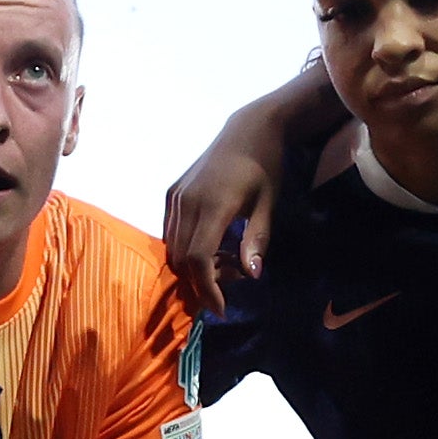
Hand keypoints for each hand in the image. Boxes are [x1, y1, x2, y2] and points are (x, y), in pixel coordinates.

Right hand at [161, 102, 286, 314]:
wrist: (249, 129)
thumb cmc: (265, 167)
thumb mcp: (267, 205)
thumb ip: (256, 240)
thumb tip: (252, 275)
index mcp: (213, 204)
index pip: (198, 259)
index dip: (207, 289)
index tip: (222, 308)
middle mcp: (187, 201)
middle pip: (181, 258)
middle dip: (203, 280)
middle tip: (233, 277)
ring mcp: (175, 196)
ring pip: (172, 248)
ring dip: (195, 265)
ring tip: (225, 260)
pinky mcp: (171, 193)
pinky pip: (170, 232)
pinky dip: (186, 248)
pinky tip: (212, 244)